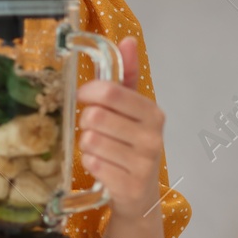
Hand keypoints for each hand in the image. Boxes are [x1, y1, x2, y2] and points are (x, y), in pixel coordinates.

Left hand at [77, 36, 166, 214]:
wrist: (141, 197)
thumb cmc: (132, 147)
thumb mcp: (133, 111)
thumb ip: (127, 76)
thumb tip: (128, 40)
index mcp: (153, 113)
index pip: (110, 92)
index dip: (88, 92)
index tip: (83, 97)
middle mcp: (152, 138)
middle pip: (95, 117)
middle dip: (86, 122)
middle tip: (93, 128)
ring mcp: (142, 164)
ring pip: (89, 141)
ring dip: (86, 144)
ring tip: (100, 149)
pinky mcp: (129, 186)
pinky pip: (91, 163)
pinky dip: (89, 163)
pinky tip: (102, 166)